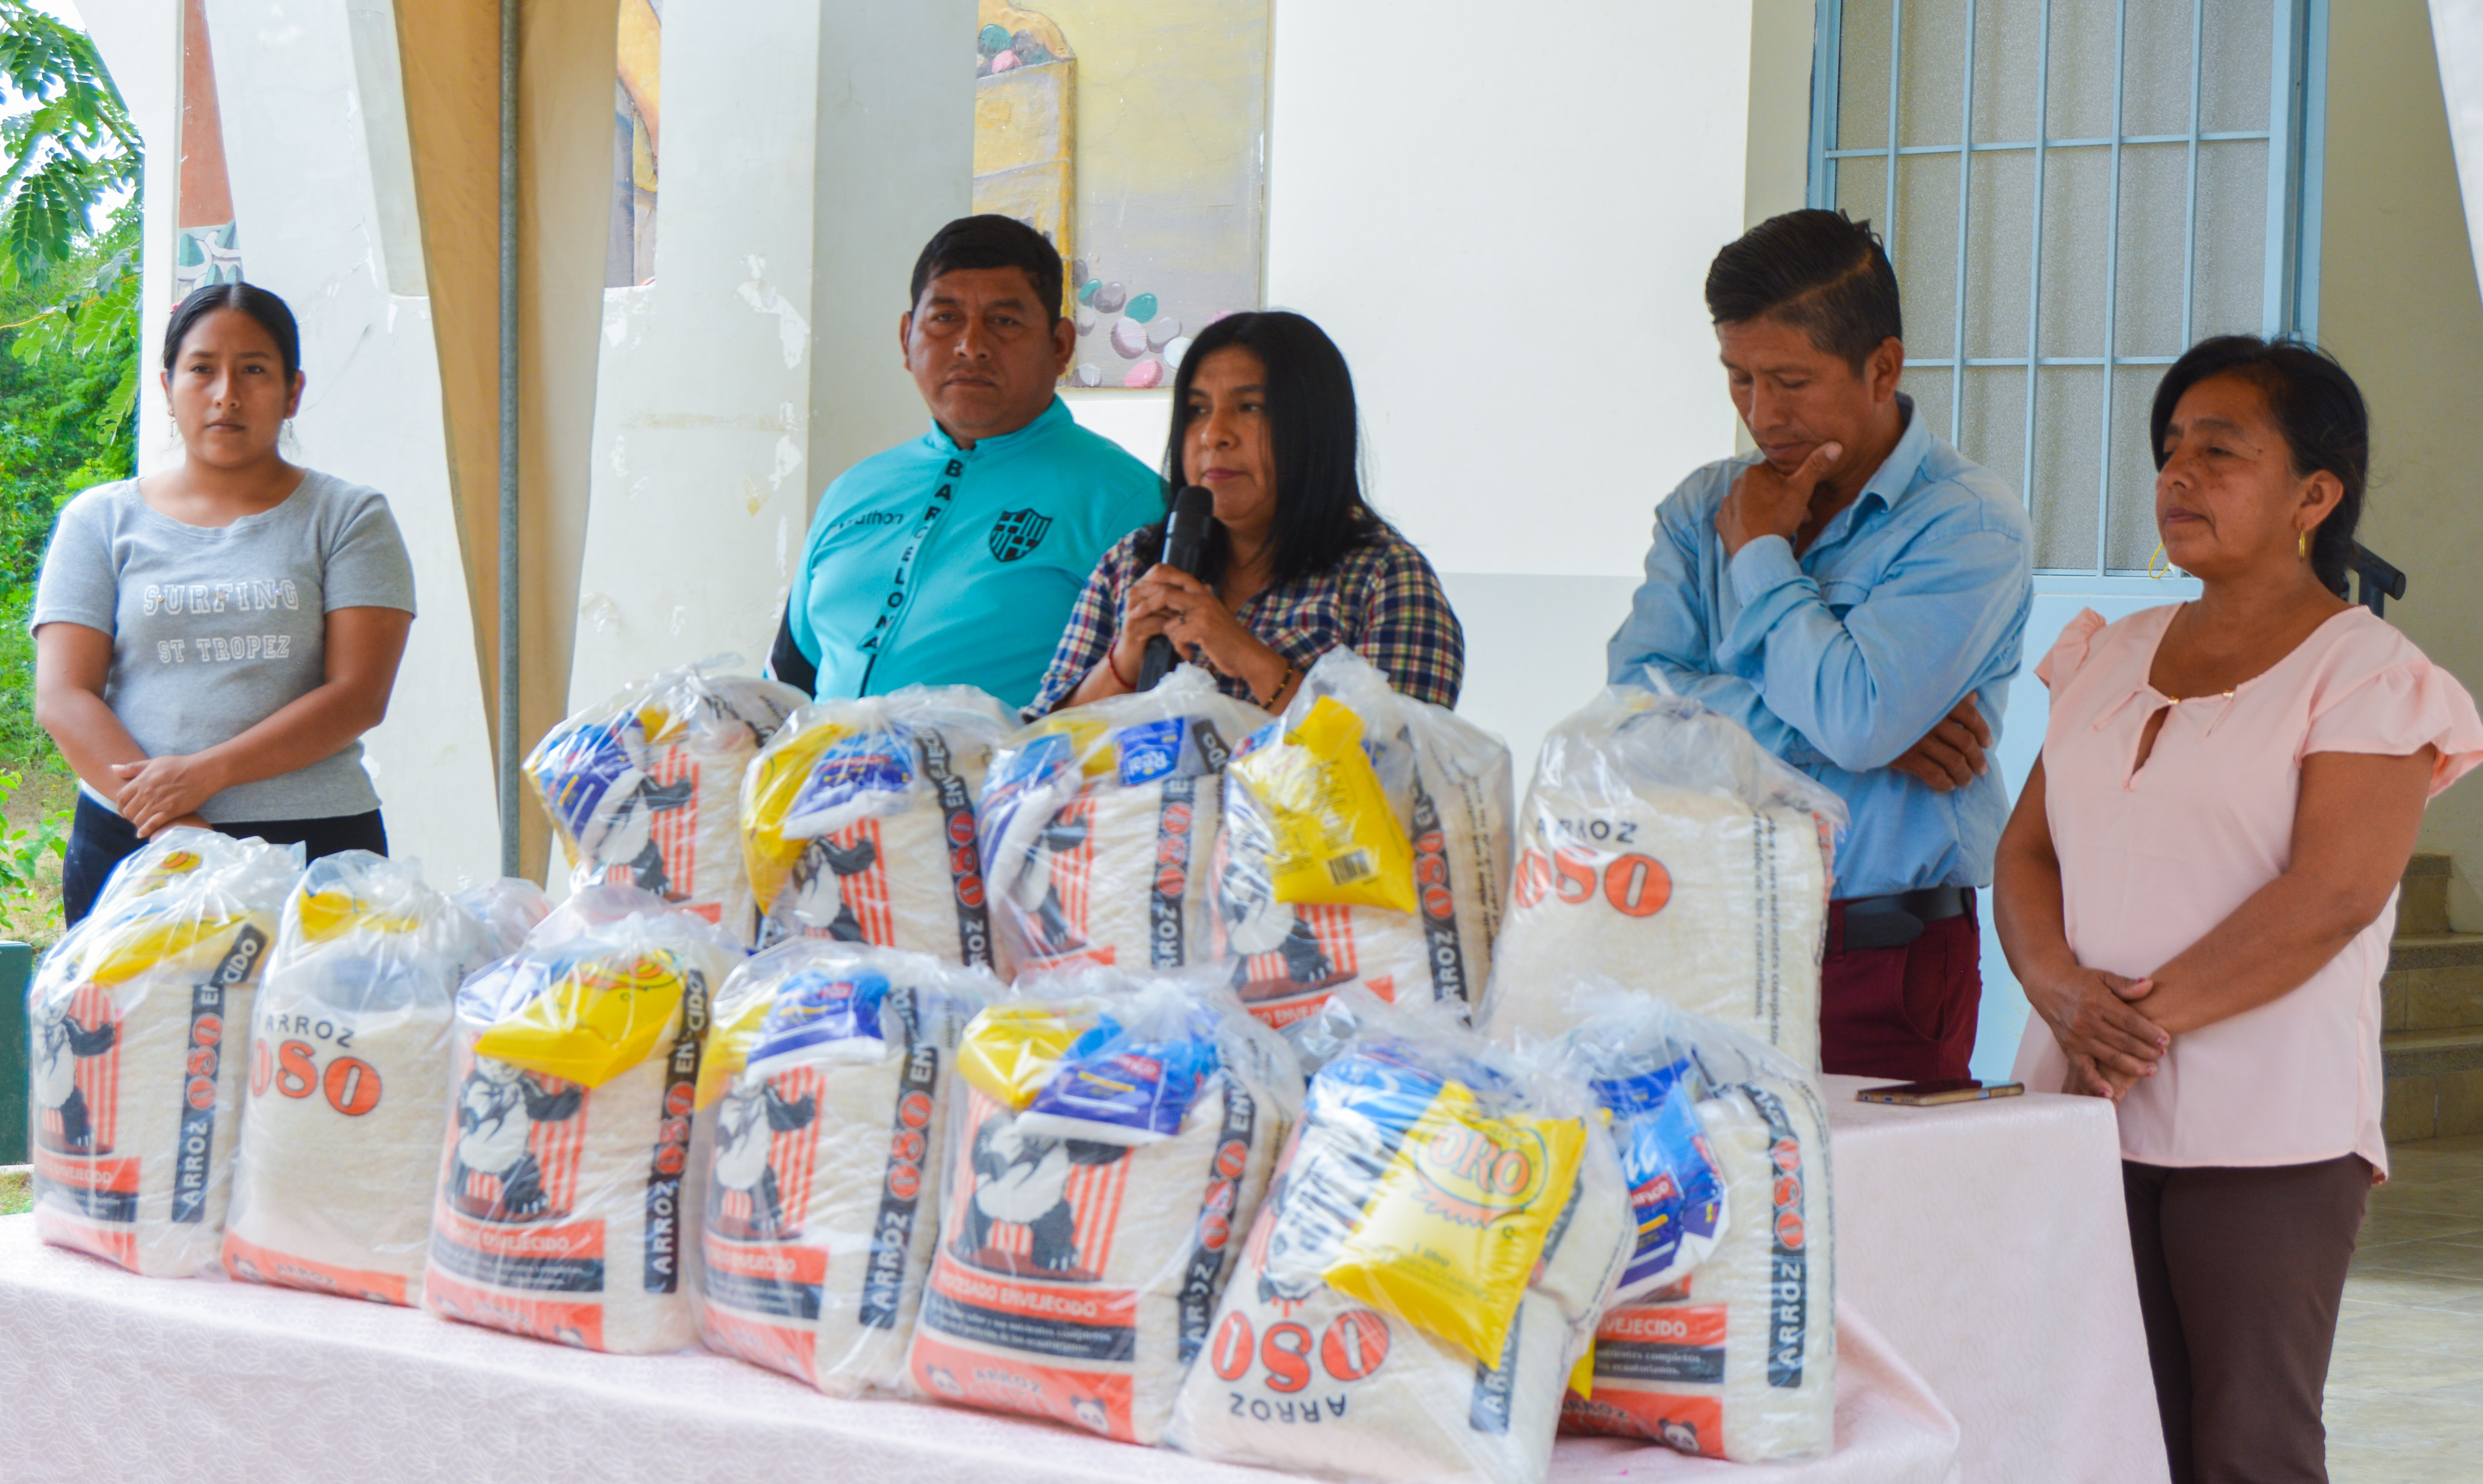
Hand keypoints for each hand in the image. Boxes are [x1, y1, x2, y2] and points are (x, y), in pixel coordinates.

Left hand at [110, 754, 226, 837]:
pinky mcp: (170, 812)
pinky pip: (152, 825)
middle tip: (133, 818)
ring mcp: (158, 804)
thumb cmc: (179, 765)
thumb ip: (133, 767)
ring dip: (137, 823)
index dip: (120, 805)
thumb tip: (113, 768)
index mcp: (141, 781)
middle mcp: (146, 794)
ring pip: (138, 819)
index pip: (121, 798)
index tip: (124, 809)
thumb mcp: (154, 762)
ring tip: (140, 824)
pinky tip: (142, 833)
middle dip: (128, 816)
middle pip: (128, 811)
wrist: (202, 772)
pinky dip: (145, 831)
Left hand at [1123, 565, 1274, 682]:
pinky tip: (1188, 652)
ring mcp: (1203, 613)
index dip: (1161, 575)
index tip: (1146, 579)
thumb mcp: (1212, 617)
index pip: (1180, 575)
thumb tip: (1169, 607)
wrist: (1248, 656)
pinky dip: (1178, 646)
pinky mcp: (1202, 629)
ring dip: (1168, 634)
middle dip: (1147, 604)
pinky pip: (1176, 635)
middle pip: (1166, 593)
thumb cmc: (1228, 640)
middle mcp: (1204, 599)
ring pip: (1169, 618)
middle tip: (1133, 614)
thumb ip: (1195, 607)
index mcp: (1206, 594)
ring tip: (1180, 644)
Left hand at [1716, 442, 1842, 556]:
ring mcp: (1727, 503)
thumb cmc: (1779, 518)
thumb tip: (1834, 445)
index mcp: (1755, 472)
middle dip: (1782, 500)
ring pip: (1752, 503)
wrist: (1757, 552)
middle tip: (1796, 516)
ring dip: (1766, 511)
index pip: (1777, 472)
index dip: (1792, 484)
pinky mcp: (1721, 521)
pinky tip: (1759, 530)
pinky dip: (1748, 522)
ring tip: (1779, 526)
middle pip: (1765, 489)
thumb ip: (1816, 466)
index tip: (1800, 498)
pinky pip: (1738, 517)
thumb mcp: (1802, 489)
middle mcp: (1737, 484)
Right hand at [1890, 696, 1992, 792]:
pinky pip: (1934, 774)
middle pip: (1966, 742)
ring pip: (1953, 761)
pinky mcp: (1906, 757)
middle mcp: (1931, 719)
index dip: (1983, 731)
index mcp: (1937, 700)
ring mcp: (1919, 739)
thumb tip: (1974, 699)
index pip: (1971, 716)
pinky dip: (1945, 783)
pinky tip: (1948, 786)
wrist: (1860, 717)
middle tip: (1981, 769)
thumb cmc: (1895, 704)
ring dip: (1965, 774)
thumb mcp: (1924, 694)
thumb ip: (1950, 696)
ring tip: (1967, 781)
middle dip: (1977, 758)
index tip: (1987, 744)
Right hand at [2028, 964, 2166, 1093]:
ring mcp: (2077, 1037)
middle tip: (2162, 1055)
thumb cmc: (2080, 981)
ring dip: (2131, 1065)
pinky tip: (2109, 1093)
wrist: (2048, 985)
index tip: (2165, 1039)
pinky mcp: (2069, 1049)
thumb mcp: (2103, 976)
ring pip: (2109, 1055)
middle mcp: (2086, 1021)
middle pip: (2122, 1040)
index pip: (2128, 1020)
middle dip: (2145, 1050)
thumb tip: (2149, 985)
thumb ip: (2125, 984)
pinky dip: (2095, 1082)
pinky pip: (2083, 1069)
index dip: (2148, 1031)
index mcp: (2098, 1002)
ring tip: (2150, 1071)